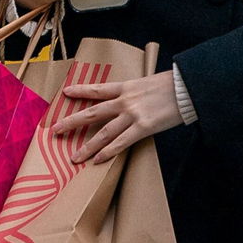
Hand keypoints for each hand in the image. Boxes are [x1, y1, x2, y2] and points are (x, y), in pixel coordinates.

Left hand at [51, 71, 181, 163]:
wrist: (187, 87)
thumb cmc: (173, 85)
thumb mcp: (150, 82)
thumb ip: (137, 92)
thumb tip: (133, 99)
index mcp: (126, 87)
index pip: (98, 89)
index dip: (80, 90)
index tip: (65, 92)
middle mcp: (124, 101)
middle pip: (92, 113)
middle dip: (72, 122)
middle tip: (55, 131)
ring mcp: (132, 114)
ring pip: (103, 133)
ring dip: (87, 147)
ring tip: (75, 158)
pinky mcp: (143, 127)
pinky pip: (121, 143)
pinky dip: (108, 152)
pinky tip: (98, 160)